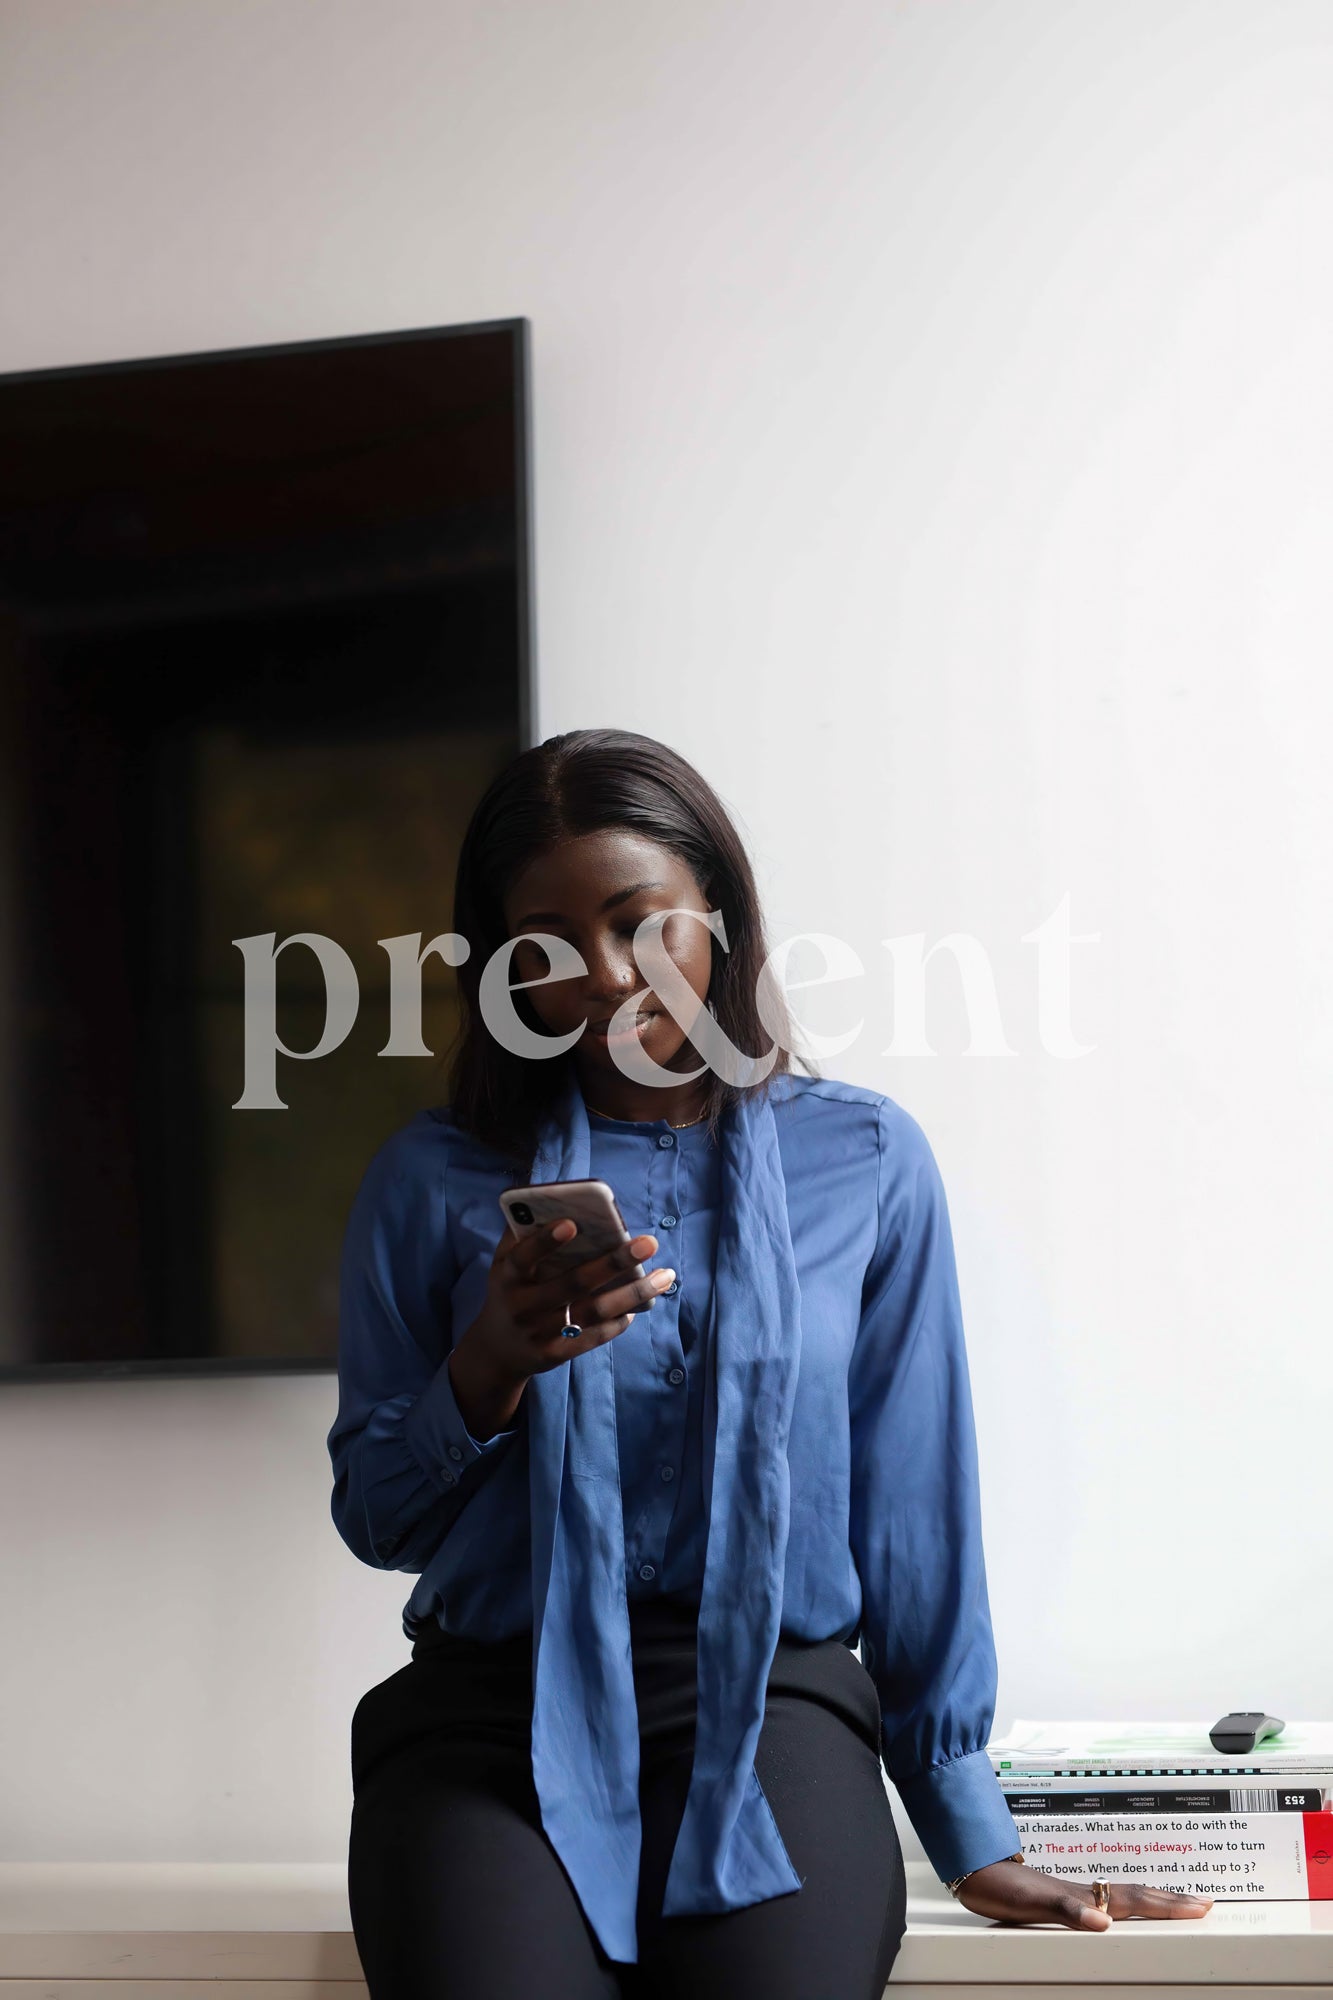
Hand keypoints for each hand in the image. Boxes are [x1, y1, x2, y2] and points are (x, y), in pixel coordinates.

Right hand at [448, 1218, 674, 1436]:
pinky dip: (620, 1320)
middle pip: (573, 1284)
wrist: (498, 1351)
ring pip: (594, 1311)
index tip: (571, 1223)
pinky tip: (642, 1302)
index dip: (545, 1242)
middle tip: (648, 1243)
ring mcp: (541, 1333)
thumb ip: (520, 1234)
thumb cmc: (509, 1291)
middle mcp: (523, 1307)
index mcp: (508, 1278)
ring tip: (665, 1275)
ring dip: (633, 1293)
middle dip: (613, 1263)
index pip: (523, 1257)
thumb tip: (548, 1200)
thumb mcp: (503, 1264)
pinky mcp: (557, 1354)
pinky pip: (595, 1336)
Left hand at [954, 1858, 1213, 1928]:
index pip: (1136, 1901)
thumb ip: (1068, 1910)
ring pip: (1123, 1896)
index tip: (1202, 1906)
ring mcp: (1074, 1893)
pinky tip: (1120, 1909)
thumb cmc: (1001, 1886)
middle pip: (1137, 1896)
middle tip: (1204, 1902)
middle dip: (1172, 1900)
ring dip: (1153, 1900)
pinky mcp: (1061, 1898)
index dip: (1169, 1905)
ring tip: (1175, 1902)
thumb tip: (1104, 1922)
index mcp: (1085, 1896)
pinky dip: (1123, 1905)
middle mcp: (1084, 1893)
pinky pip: (1103, 1901)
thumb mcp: (1033, 1903)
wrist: (974, 1869)